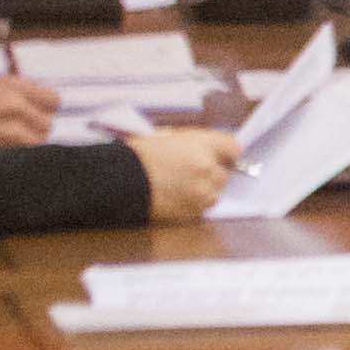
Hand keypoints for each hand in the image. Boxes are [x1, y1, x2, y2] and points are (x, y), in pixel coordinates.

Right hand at [0, 69, 62, 145]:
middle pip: (48, 123)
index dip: (43, 113)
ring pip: (38, 139)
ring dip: (24, 146)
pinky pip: (26, 151)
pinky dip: (16, 155)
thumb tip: (57, 108)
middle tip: (5, 134)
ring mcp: (3, 118)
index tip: (28, 119)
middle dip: (33, 132)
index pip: (55, 100)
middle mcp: (10, 97)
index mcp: (12, 84)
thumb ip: (27, 101)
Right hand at [113, 125, 236, 225]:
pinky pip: (202, 207)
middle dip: (212, 172)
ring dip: (204, 189)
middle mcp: (207, 171)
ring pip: (215, 192)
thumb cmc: (137, 155)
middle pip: (225, 173)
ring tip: (179, 185)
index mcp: (200, 147)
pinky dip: (194, 203)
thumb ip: (192, 141)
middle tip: (189, 170)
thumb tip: (207, 147)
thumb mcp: (166, 135)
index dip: (225, 151)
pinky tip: (174, 196)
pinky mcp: (193, 213)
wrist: (117, 183)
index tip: (220, 154)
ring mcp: (202, 195)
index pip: (232, 147)